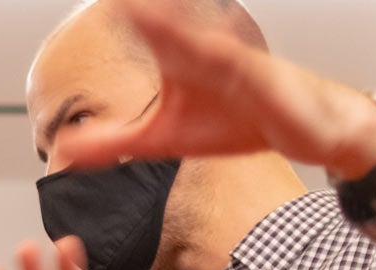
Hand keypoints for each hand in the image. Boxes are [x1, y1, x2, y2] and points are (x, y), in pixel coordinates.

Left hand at [55, 0, 375, 180]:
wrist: (309, 129)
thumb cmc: (244, 121)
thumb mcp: (166, 138)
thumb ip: (115, 142)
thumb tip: (65, 148)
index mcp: (179, 55)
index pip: (143, 24)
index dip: (122, 10)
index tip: (102, 0)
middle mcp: (204, 49)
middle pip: (167, 19)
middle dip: (145, 8)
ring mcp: (235, 62)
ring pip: (199, 37)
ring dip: (172, 22)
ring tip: (138, 9)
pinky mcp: (263, 81)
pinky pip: (241, 66)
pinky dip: (224, 57)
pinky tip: (209, 50)